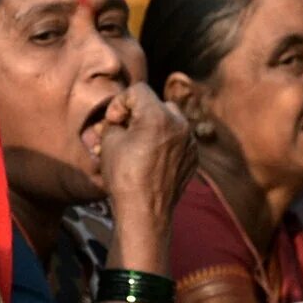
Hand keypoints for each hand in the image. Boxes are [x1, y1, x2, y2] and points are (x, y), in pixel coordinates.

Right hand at [96, 84, 195, 261]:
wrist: (144, 212)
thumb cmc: (124, 177)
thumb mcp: (109, 143)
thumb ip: (116, 121)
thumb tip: (121, 118)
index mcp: (158, 116)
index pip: (137, 90)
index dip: (120, 103)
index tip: (113, 122)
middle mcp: (180, 124)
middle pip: (155, 103)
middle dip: (138, 113)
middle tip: (124, 132)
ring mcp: (190, 141)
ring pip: (170, 120)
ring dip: (153, 126)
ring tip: (138, 144)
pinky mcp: (193, 156)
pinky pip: (179, 138)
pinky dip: (165, 142)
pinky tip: (151, 159)